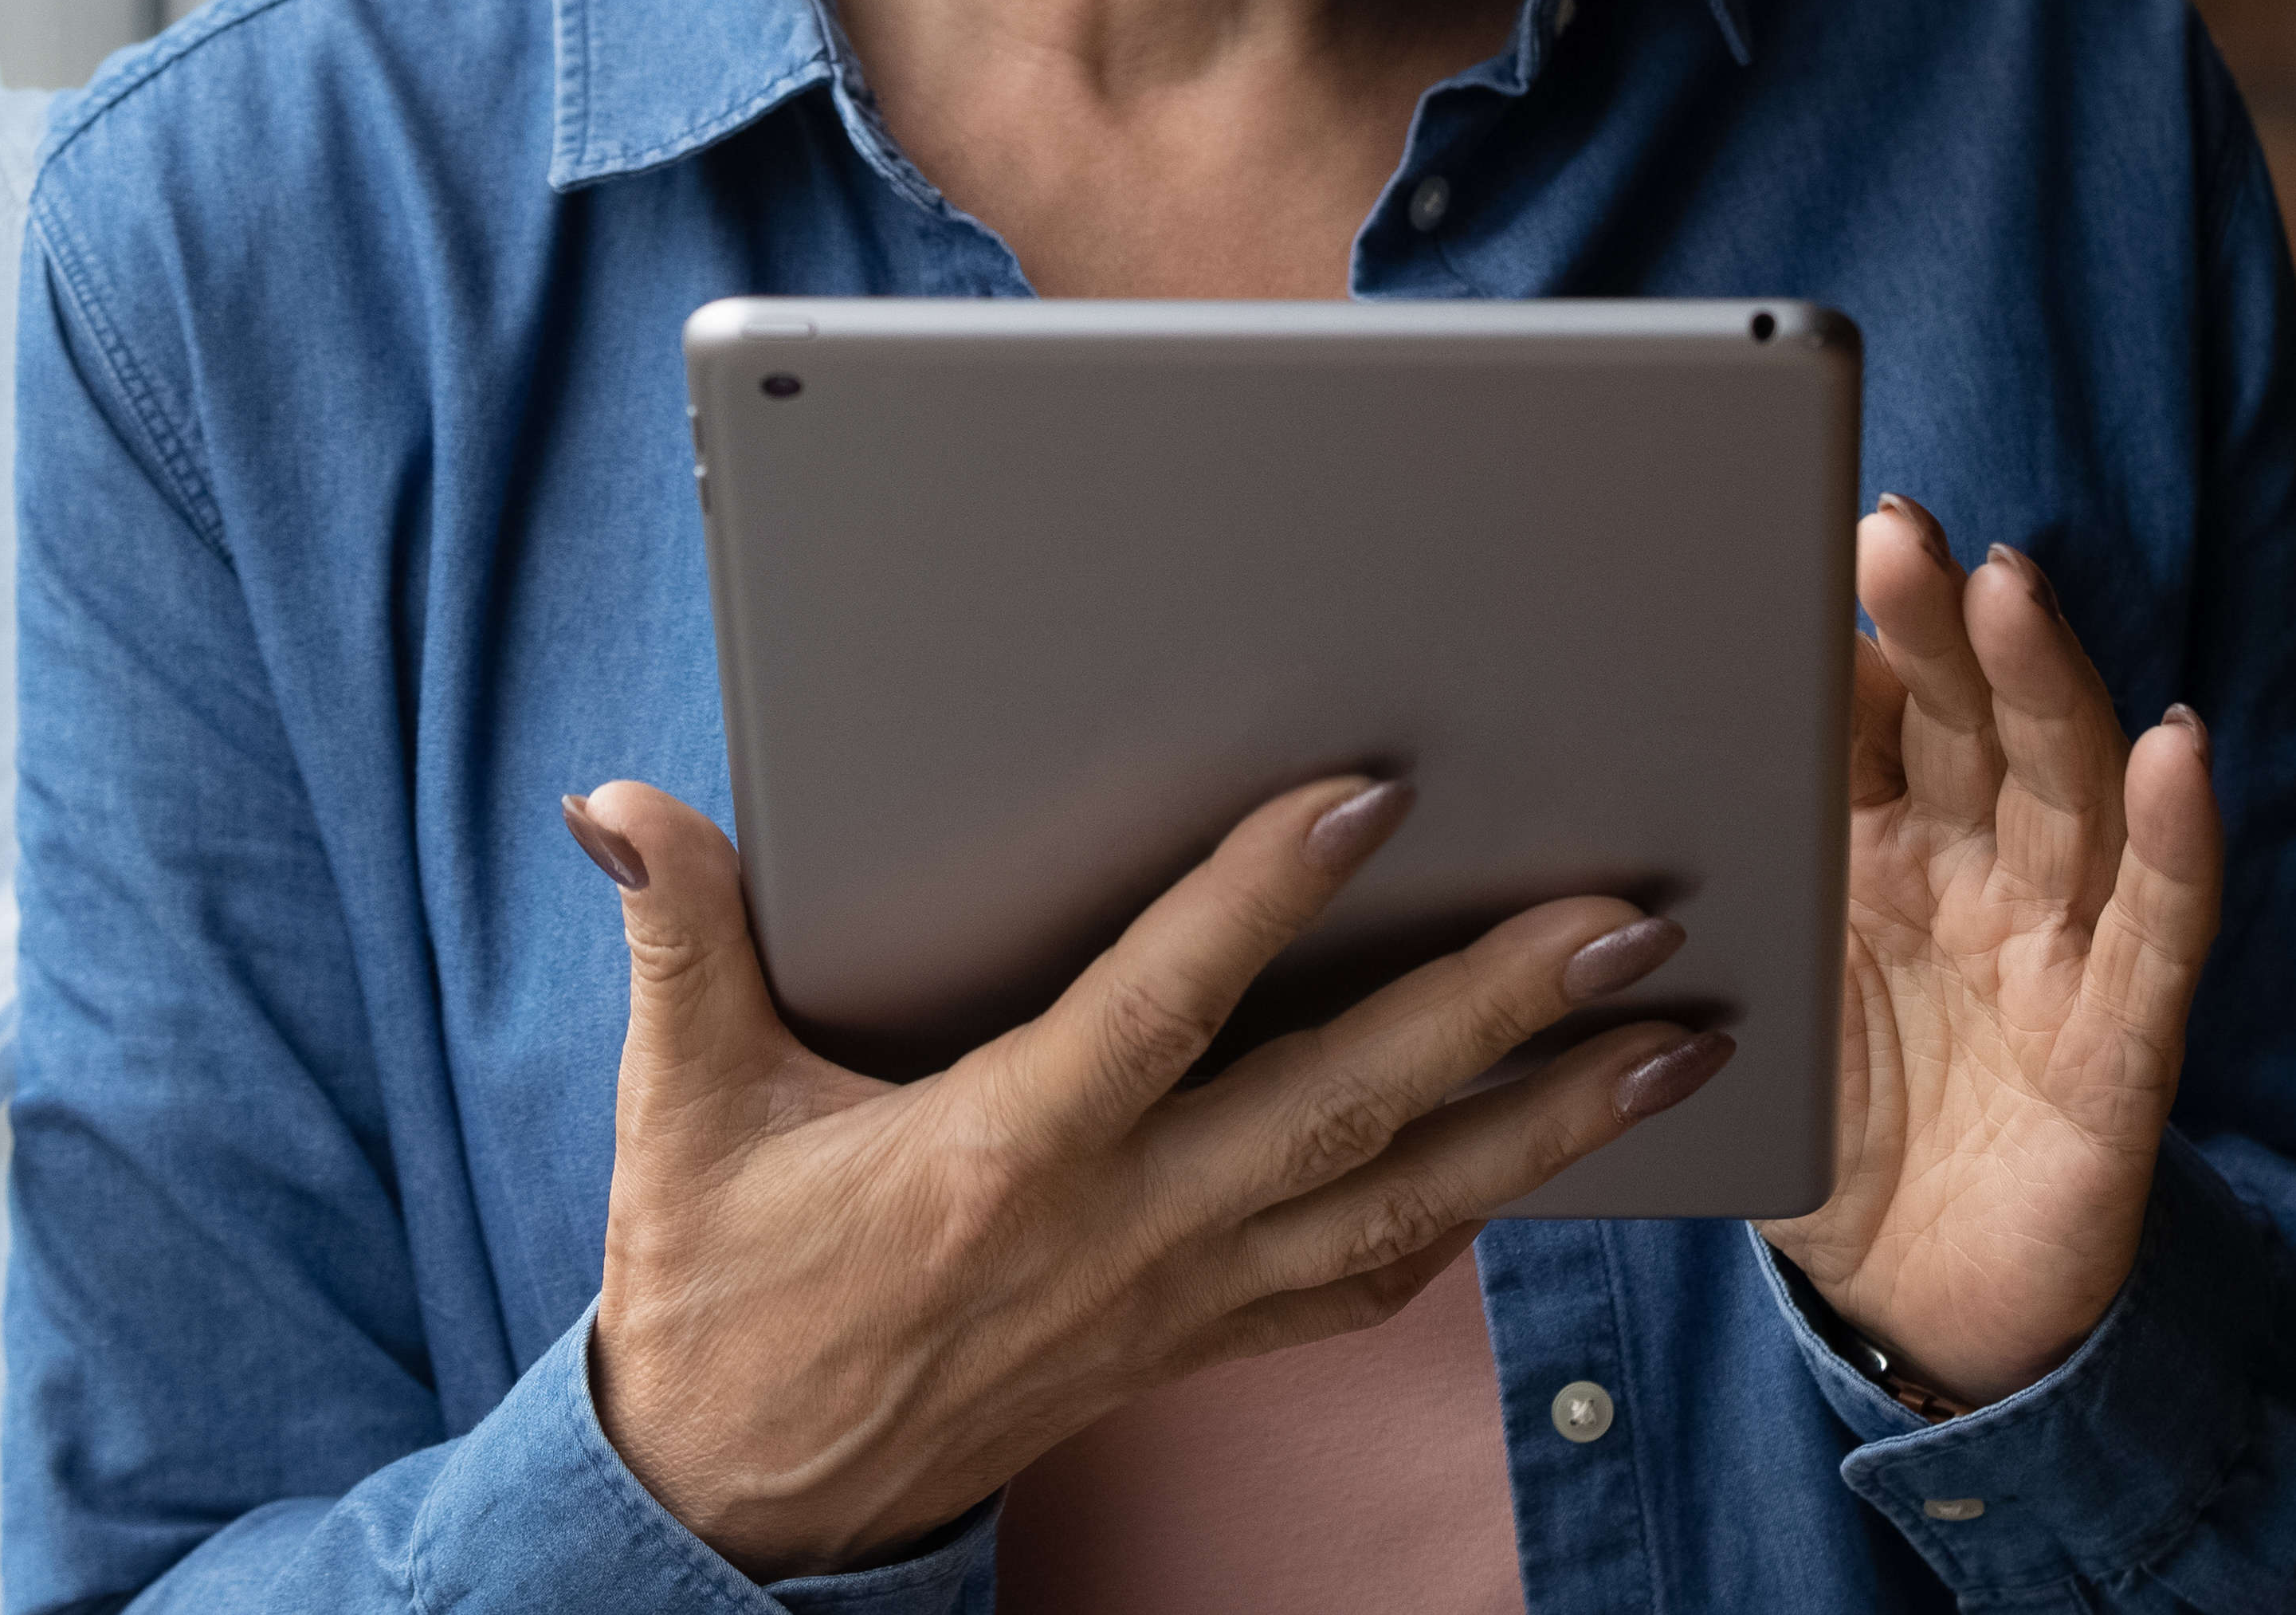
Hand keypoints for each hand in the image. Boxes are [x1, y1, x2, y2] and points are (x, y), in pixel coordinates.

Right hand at [561, 770, 1726, 1577]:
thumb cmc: (718, 1287)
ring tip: (1672, 1037)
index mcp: (1006, 1153)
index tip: (1368, 794)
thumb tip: (622, 809)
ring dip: (1545, 1121)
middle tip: (1626, 918)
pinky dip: (1468, 1216)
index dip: (1264, 897)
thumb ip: (680, 945)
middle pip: (1344, 1107)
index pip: (1166, 1004)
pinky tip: (1554, 1154)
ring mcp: (1179, 1298)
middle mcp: (1122, 1229)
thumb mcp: (679, 1114)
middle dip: (1497, 1011)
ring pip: (1400, 1202)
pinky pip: (1365, 1280)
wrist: (738, 1503)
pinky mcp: (1199, 1343)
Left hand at [1764, 502, 2222, 1407]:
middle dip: (1936, 623)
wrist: (1910, 1304)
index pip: (1870, 711)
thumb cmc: (1823, 1123)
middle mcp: (1979, 868)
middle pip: (1971, 718)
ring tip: (2009, 590)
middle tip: (1893, 534)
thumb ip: (1694, 895)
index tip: (1803, 538)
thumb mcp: (1735, 1000)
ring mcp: (2057, 945)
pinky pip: (2158, 931)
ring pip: (2067, 790)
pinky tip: (2177, 757)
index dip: (1847, 631)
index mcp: (1875, 843)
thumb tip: (1555, 791)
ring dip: (2044, 684)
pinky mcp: (2119, 1044)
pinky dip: (2175, 841)